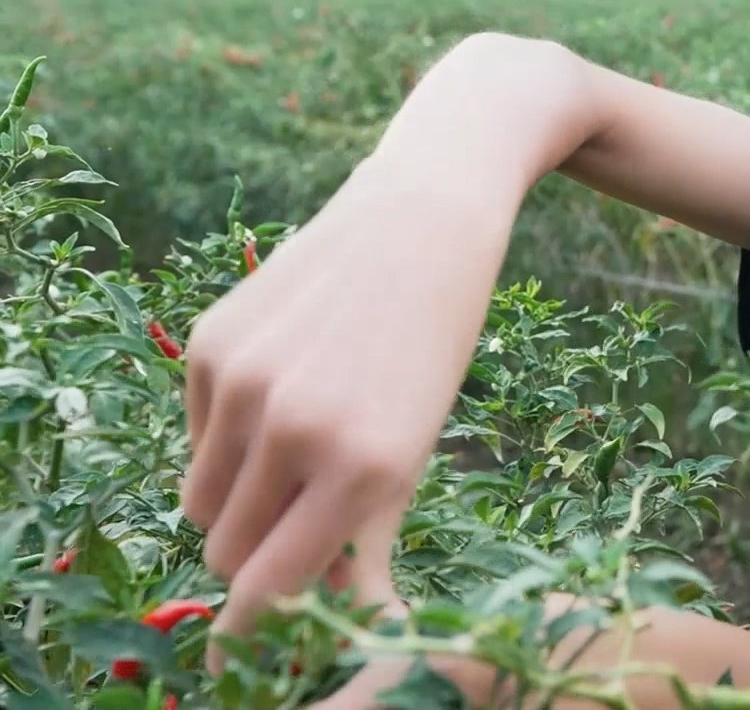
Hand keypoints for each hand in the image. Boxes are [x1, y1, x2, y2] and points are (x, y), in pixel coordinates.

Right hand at [181, 162, 518, 669]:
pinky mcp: (209, 343)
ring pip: (201, 499)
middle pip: (228, 549)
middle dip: (252, 556)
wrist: (423, 225)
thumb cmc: (431, 349)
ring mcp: (245, 383)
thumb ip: (366, 536)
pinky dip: (224, 436)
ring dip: (235, 502)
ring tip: (291, 456)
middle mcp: (296, 428)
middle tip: (294, 527)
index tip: (247, 650)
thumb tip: (340, 615)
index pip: (272, 587)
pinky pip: (192, 434)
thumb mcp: (417, 447)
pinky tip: (280, 390)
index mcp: (364, 466)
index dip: (254, 629)